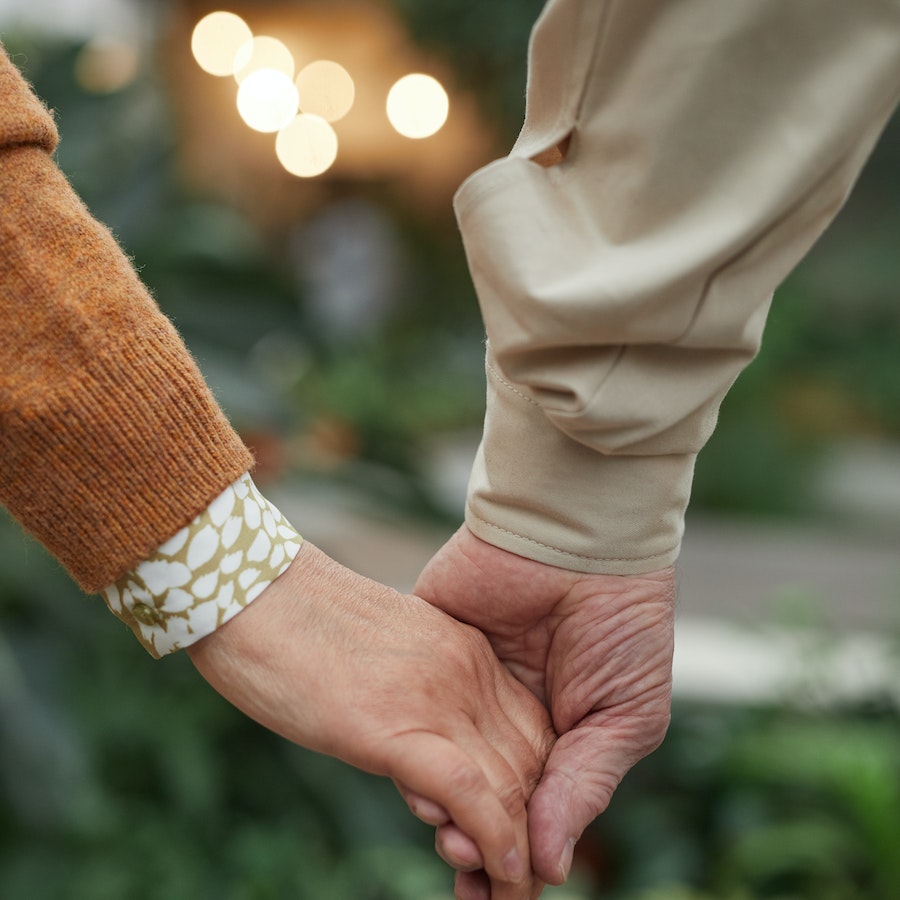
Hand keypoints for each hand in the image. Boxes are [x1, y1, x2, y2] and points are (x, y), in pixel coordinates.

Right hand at [187, 541, 554, 899]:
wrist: (251, 591)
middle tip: (515, 884)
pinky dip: (493, 840)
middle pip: (530, 763)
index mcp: (464, 650)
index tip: (518, 837)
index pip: (530, 730)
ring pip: (510, 785)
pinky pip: (467, 791)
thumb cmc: (300, 627)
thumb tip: (422, 751)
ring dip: (517, 855)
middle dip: (532, 833)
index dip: (533, 791)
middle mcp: (465, 670)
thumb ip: (417, 697)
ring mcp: (434, 695)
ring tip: (509, 897)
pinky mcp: (393, 725)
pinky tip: (500, 873)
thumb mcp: (384, 659)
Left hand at [415, 526, 674, 886]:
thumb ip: (584, 785)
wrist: (579, 538)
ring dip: (437, 805)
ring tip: (448, 838)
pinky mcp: (426, 647)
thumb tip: (550, 866)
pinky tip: (419, 782)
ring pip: (434, 761)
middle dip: (470, 844)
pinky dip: (411, 747)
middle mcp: (502, 718)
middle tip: (464, 871)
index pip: (527, 812)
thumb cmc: (621, 625)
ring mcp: (460, 684)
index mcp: (554, 738)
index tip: (501, 896)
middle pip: (475, 796)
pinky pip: (409, 709)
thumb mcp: (626, 714)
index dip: (515, 856)